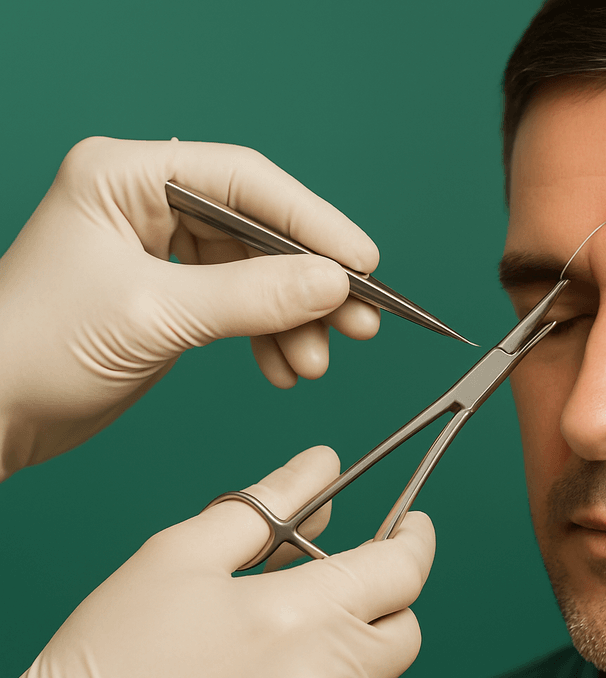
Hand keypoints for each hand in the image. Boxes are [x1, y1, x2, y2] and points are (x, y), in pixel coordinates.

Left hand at [0, 137, 380, 477]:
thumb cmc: (36, 351)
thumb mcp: (156, 316)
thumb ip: (253, 297)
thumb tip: (335, 283)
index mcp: (124, 175)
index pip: (243, 179)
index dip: (311, 220)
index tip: (363, 263)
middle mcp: (143, 201)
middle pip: (257, 228)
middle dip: (308, 281)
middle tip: (359, 321)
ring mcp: (157, 247)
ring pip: (254, 271)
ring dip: (292, 319)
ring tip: (316, 361)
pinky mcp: (166, 291)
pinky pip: (237, 303)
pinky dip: (266, 336)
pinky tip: (283, 368)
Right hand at [0, 446, 434, 677]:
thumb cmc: (115, 654)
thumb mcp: (182, 555)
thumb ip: (265, 504)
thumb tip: (322, 465)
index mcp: (299, 616)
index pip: (402, 569)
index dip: (415, 538)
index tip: (412, 523)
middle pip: (406, 629)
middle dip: (389, 596)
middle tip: (346, 577)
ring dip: (363, 646)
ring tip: (300, 630)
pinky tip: (290, 674)